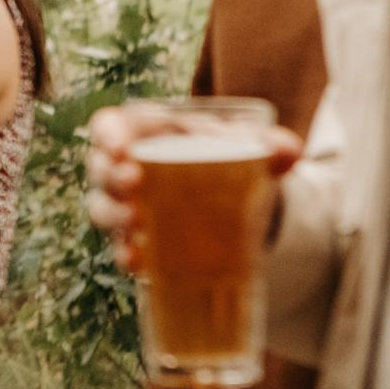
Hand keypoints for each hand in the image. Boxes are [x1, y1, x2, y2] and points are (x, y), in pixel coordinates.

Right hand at [84, 104, 301, 271]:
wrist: (236, 200)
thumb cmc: (228, 158)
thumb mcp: (247, 146)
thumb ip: (269, 144)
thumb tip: (288, 152)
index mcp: (145, 133)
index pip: (109, 126)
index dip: (107, 133)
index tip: (120, 146)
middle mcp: (126, 167)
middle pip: (101, 169)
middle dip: (111, 177)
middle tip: (133, 182)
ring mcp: (127, 206)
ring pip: (102, 209)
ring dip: (114, 215)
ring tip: (137, 222)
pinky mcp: (136, 239)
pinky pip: (120, 247)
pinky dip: (126, 255)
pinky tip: (138, 262)